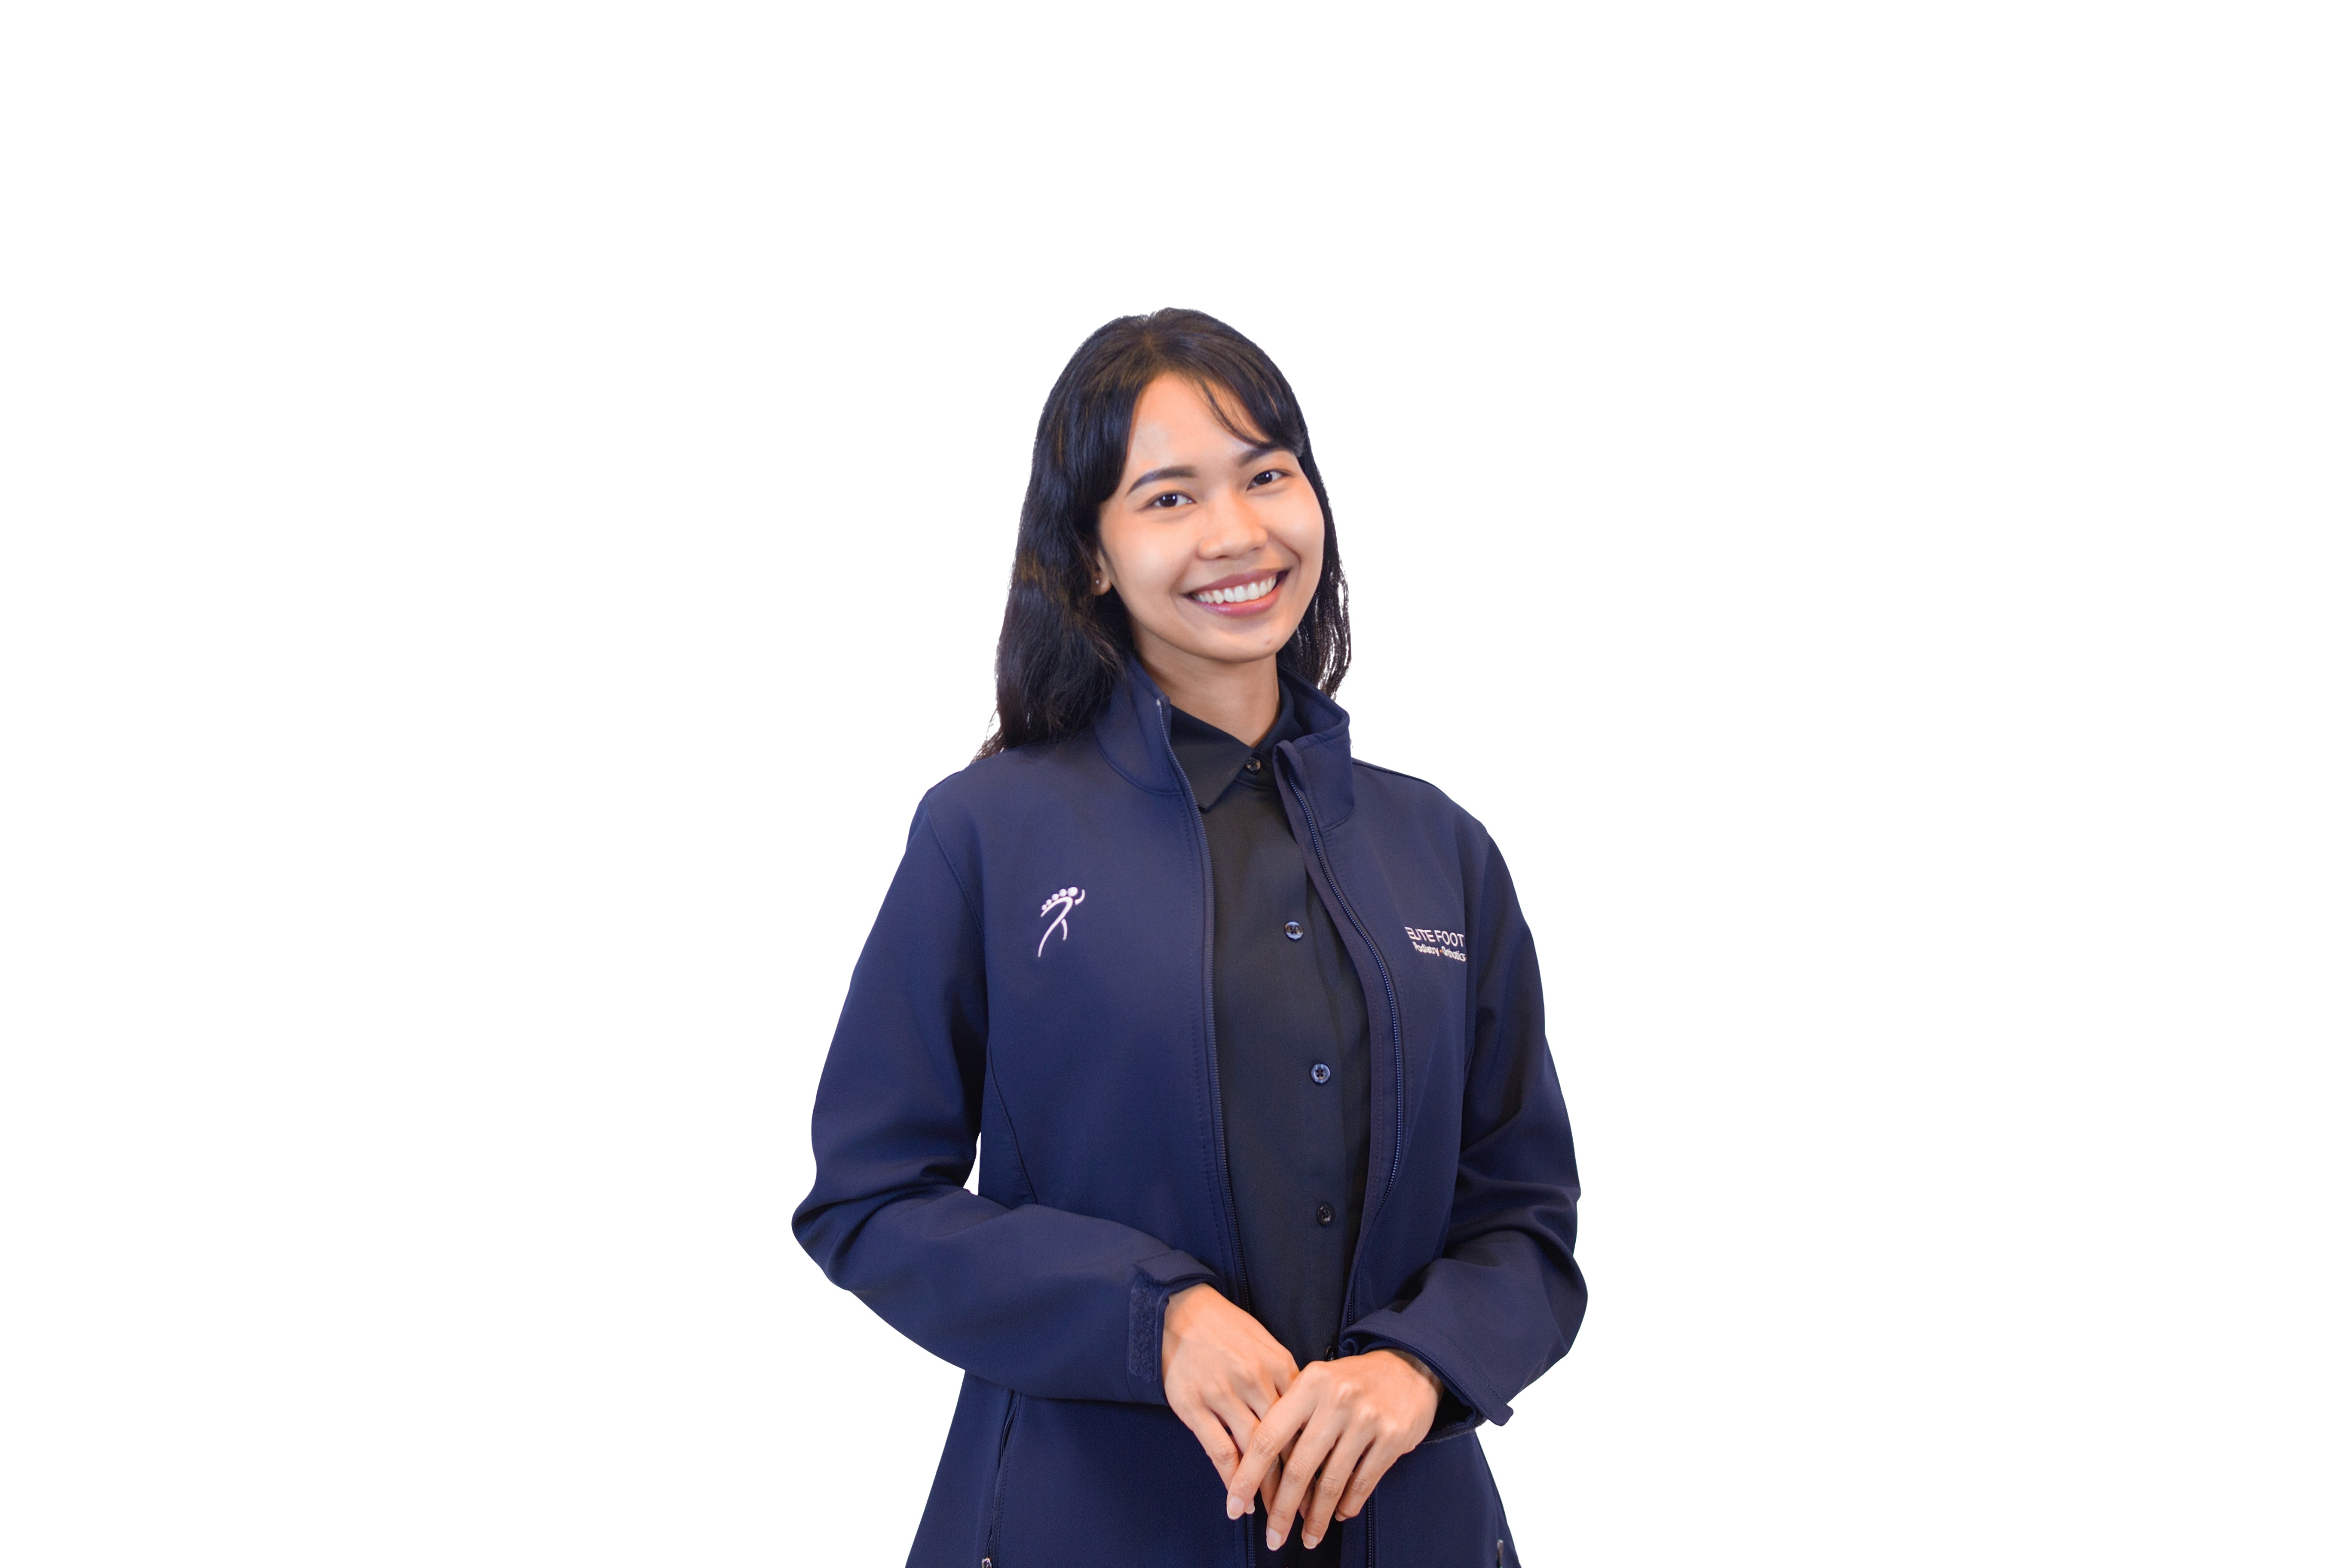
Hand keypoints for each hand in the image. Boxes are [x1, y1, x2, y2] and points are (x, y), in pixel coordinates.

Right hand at [1161, 1283, 1298, 1513]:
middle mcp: (1254, 1380)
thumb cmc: (1226, 1328)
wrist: (1179, 1309)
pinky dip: (1232, 1479)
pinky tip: (1240, 1499)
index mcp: (1278, 1363)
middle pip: (1284, 1440)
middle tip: (1305, 1511)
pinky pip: (1219, 1451)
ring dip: (1265, 1487)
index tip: (1324, 1481)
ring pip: (1253, 1451)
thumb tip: (1305, 1416)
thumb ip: (1285, 1378)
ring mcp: (1222, 1393)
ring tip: (1274, 1513)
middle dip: (1297, 1481)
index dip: (1316, 1455)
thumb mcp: (1265, 1344)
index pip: (1305, 1419)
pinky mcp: (1193, 1405)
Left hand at [1226, 1347, 1440, 1552]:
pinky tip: (1339, 1516)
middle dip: (1282, 1510)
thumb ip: (1289, 1417)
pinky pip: (1363, 1482)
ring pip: (1332, 1481)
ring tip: (1308, 1538)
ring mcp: (1366, 1418)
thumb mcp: (1316, 1383)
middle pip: (1299, 1467)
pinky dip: (1348, 1505)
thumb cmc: (1351, 1382)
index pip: (1268, 1437)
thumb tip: (1259, 1470)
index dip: (1248, 1476)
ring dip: (1317, 1517)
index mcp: (1309, 1383)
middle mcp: (1336, 1399)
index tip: (1234, 1506)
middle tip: (1273, 1538)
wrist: (1408, 1367)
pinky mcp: (1393, 1436)